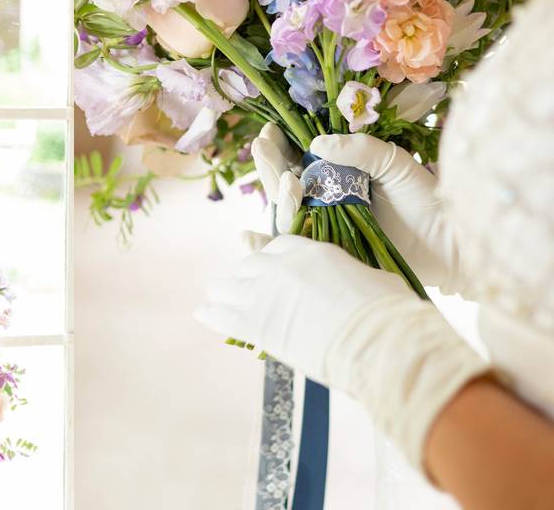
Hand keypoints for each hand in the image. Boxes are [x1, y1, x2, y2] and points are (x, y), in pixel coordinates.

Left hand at [194, 233, 487, 472]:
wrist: (377, 343)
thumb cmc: (388, 315)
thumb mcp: (372, 282)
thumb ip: (351, 278)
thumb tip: (357, 286)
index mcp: (311, 252)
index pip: (278, 247)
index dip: (271, 258)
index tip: (267, 267)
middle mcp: (281, 267)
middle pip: (250, 265)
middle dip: (247, 276)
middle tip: (245, 288)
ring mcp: (263, 293)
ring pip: (228, 286)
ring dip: (225, 292)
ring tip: (217, 298)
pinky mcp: (254, 323)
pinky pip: (220, 315)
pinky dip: (210, 314)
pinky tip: (201, 314)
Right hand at [252, 123, 460, 292]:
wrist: (451, 243)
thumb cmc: (426, 198)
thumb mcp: (393, 163)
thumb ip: (359, 150)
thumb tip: (315, 144)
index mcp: (338, 174)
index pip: (298, 157)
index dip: (281, 145)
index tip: (270, 131)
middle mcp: (325, 200)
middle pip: (284, 183)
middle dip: (270, 165)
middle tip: (264, 147)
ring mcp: (324, 228)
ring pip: (285, 213)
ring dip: (277, 198)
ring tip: (288, 182)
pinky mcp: (326, 255)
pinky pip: (291, 249)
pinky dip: (264, 245)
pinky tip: (246, 238)